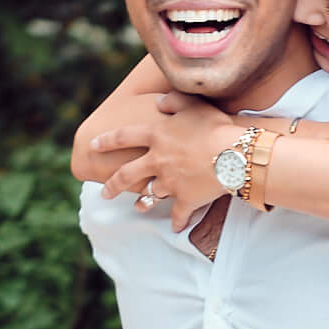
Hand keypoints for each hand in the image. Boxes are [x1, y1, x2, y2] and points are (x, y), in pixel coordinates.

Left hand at [89, 93, 240, 221]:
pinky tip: (175, 227)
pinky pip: (179, 214)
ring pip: (150, 195)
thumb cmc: (215, 126)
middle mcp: (157, 161)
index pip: (124, 137)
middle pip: (127, 175)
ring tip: (138, 209)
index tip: (93, 145)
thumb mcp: (193, 105)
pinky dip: (177, 221)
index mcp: (156, 136)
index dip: (106, 141)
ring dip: (143, 203)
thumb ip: (173, 101)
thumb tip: (159, 103)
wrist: (234, 155)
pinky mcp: (187, 199)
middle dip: (113, 185)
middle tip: (105, 193)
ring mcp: (170, 183)